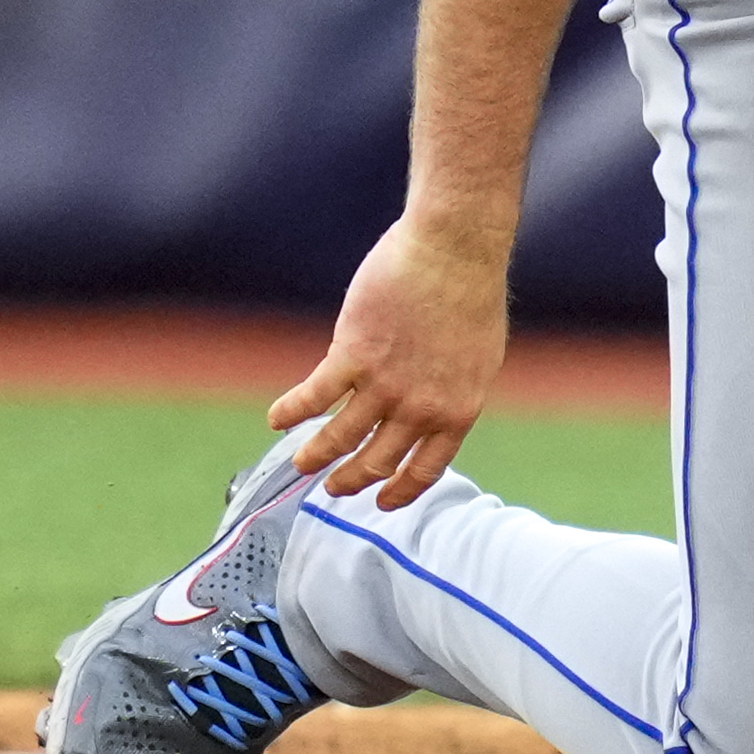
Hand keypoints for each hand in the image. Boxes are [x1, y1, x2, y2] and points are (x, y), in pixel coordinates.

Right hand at [270, 214, 515, 510]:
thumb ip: (450, 389)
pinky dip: (291, 411)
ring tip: (299, 462)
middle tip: (332, 488)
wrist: (456, 250)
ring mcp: (386, 384)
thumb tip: (428, 411)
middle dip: (351, 480)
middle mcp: (421, 407)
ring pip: (339, 438)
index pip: (427, 468)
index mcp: (458, 409)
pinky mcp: (354, 355)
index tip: (381, 502)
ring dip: (314, 455)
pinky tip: (277, 419)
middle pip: (377, 461)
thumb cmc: (470, 292)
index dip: (400, 490)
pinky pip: (313, 397)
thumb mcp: (477, 355)